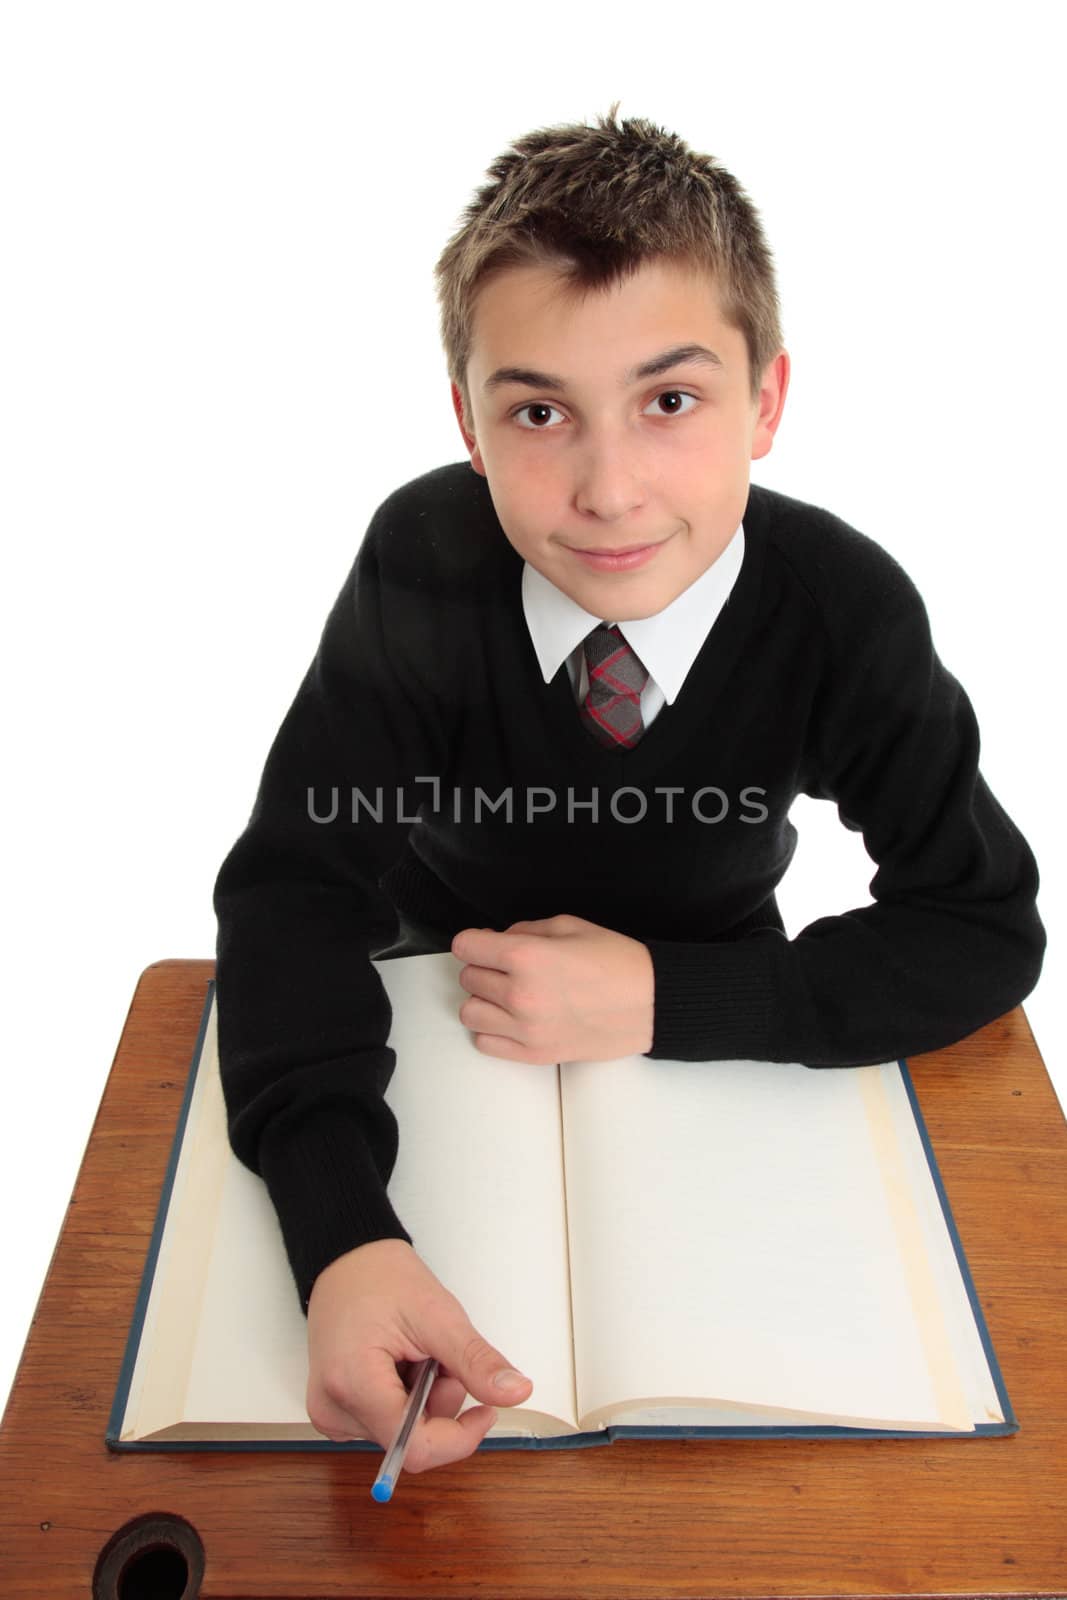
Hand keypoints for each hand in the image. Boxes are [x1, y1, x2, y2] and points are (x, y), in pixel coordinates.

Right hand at [306, 1239, 532, 1473]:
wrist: (347, 1263)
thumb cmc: (383, 1280)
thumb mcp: (438, 1315)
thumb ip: (476, 1361)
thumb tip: (516, 1393)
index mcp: (352, 1385)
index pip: (415, 1449)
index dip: (460, 1437)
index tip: (485, 1409)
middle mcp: (333, 1411)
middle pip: (412, 1441)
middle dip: (438, 1402)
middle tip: (435, 1355)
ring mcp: (330, 1415)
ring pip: (403, 1435)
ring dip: (423, 1401)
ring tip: (412, 1354)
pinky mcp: (336, 1412)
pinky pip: (387, 1425)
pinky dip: (405, 1400)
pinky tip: (397, 1365)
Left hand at [451, 913, 654, 1064]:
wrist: (650, 1003)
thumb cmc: (616, 961)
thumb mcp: (569, 926)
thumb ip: (525, 930)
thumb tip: (496, 940)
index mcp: (527, 956)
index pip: (465, 947)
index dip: (473, 941)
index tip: (483, 944)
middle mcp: (519, 994)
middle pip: (468, 978)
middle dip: (484, 968)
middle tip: (509, 967)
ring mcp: (525, 1029)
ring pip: (470, 1012)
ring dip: (484, 1000)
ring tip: (508, 995)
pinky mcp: (534, 1054)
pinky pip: (485, 1043)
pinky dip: (492, 1029)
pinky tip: (512, 1019)